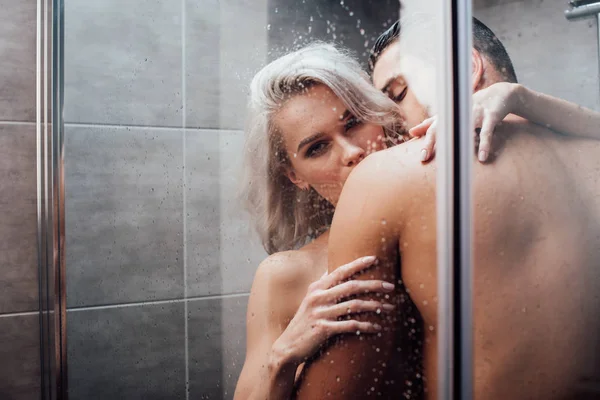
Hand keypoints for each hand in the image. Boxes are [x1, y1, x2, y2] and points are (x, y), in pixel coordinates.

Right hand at [271, 256, 395, 365]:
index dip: (358, 264)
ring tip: (389, 308)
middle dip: (374, 285)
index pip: (340, 271)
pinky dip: (366, 326)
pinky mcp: (324, 329)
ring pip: (354, 305)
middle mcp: (318, 298)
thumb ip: (322, 285)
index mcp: (316, 288)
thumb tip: (331, 268)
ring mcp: (321, 313)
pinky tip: (377, 328)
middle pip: (351, 286)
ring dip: (375, 306)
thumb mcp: (309, 299)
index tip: (375, 258)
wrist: (288, 347)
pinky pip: (351, 326)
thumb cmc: (303, 321)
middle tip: (391, 286)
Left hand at [409, 82, 519, 162]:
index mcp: (449, 114)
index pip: (433, 126)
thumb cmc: (471, 107)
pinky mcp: (490, 116)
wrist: (500, 93)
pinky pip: (486, 132)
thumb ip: (432, 123)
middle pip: (442, 127)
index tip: (418, 150)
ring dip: (458, 145)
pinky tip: (482, 157)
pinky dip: (485, 144)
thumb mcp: (451, 113)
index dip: (423, 135)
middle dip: (431, 142)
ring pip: (463, 131)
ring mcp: (475, 114)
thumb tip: (411, 132)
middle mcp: (459, 113)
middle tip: (423, 157)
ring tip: (451, 161)